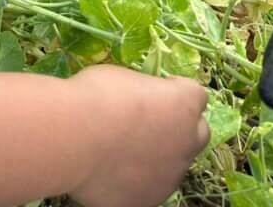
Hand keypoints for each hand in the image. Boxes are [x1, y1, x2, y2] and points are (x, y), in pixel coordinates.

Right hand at [67, 65, 208, 206]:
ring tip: (122, 148)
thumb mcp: (123, 77)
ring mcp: (170, 176)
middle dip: (180, 127)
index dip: (177, 90)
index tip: (158, 89)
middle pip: (198, 133)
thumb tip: (138, 102)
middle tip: (150, 121)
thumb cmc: (97, 96)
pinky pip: (148, 187)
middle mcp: (186, 142)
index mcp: (183, 104)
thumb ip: (142, 92)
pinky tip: (111, 168)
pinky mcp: (149, 201)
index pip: (197, 96)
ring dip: (158, 155)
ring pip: (173, 164)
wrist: (74, 137)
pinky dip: (135, 178)